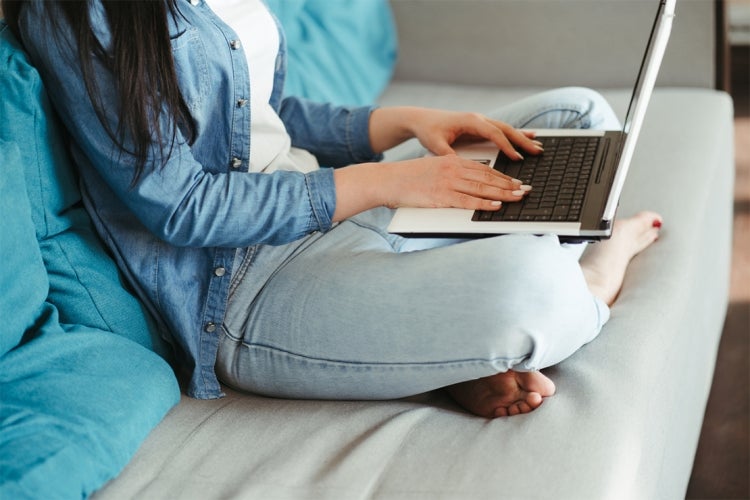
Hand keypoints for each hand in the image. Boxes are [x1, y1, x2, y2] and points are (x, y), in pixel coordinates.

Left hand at [368, 107, 543, 159]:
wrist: (421, 119)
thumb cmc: (428, 130)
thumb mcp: (435, 144)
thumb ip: (447, 154)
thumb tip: (457, 165)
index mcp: (470, 121)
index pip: (494, 133)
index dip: (506, 146)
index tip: (517, 158)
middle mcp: (478, 119)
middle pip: (506, 129)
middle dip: (523, 140)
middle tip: (537, 151)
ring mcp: (480, 122)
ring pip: (506, 129)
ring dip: (522, 137)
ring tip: (538, 146)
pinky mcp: (480, 127)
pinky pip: (501, 131)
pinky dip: (515, 135)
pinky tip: (528, 137)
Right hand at [381, 155, 530, 209]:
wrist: (387, 180)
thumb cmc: (406, 178)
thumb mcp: (432, 168)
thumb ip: (450, 173)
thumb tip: (465, 184)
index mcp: (451, 161)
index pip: (483, 169)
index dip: (502, 176)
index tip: (516, 181)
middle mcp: (452, 169)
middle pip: (487, 177)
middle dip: (510, 184)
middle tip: (526, 189)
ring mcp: (447, 183)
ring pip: (482, 188)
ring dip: (503, 194)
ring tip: (519, 197)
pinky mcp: (441, 196)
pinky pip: (467, 201)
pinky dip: (484, 204)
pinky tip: (497, 206)